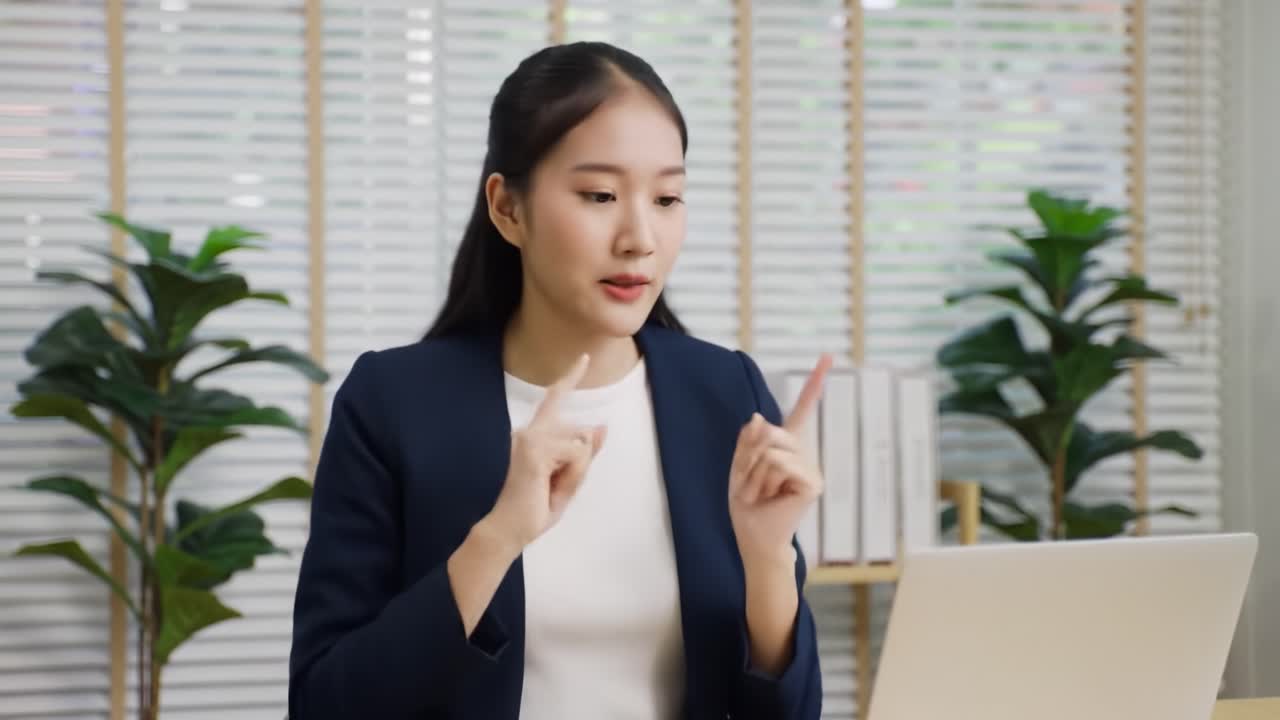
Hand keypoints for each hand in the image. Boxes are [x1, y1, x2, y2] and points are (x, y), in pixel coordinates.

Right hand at [484, 353, 606, 551]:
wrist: (508, 530)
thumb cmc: (533, 508)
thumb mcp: (567, 480)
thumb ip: (584, 454)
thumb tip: (601, 426)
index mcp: (534, 436)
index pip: (555, 400)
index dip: (571, 377)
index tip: (585, 358)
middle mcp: (530, 431)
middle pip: (581, 433)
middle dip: (581, 464)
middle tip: (554, 488)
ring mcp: (530, 439)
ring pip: (581, 444)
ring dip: (575, 472)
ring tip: (549, 489)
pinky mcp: (535, 450)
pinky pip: (576, 454)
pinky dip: (572, 475)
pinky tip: (548, 487)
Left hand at [729, 354, 831, 563]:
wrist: (755, 537)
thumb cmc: (748, 505)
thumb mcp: (739, 467)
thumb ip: (748, 440)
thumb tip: (760, 417)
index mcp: (787, 446)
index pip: (803, 409)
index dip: (815, 382)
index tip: (828, 356)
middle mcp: (803, 453)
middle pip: (769, 432)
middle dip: (748, 457)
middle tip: (750, 484)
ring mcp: (810, 467)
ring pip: (771, 449)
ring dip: (753, 473)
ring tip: (759, 494)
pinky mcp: (812, 483)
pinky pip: (779, 464)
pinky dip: (763, 481)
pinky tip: (769, 498)